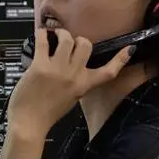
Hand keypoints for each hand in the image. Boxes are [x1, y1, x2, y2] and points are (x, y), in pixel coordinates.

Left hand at [6, 28, 133, 139]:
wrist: (29, 124)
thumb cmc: (47, 114)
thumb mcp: (71, 98)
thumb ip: (76, 82)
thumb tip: (74, 65)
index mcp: (84, 86)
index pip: (109, 72)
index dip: (121, 59)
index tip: (129, 48)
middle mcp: (74, 76)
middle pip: (86, 45)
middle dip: (78, 39)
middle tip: (70, 41)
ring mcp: (57, 70)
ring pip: (67, 39)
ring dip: (61, 33)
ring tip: (55, 35)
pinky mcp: (40, 66)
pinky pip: (44, 41)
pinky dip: (42, 34)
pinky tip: (41, 34)